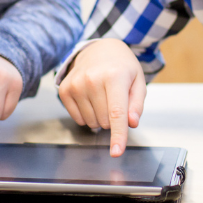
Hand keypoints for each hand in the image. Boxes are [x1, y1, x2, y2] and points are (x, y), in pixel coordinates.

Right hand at [57, 39, 146, 155]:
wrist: (98, 50)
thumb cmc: (121, 67)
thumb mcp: (137, 81)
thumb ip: (137, 104)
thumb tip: (131, 123)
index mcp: (115, 76)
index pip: (117, 113)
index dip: (118, 135)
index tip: (116, 152)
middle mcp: (92, 79)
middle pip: (105, 121)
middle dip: (113, 119)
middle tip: (114, 100)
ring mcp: (75, 84)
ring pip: (91, 123)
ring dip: (100, 117)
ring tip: (102, 97)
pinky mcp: (64, 90)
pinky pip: (78, 119)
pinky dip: (87, 115)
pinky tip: (90, 99)